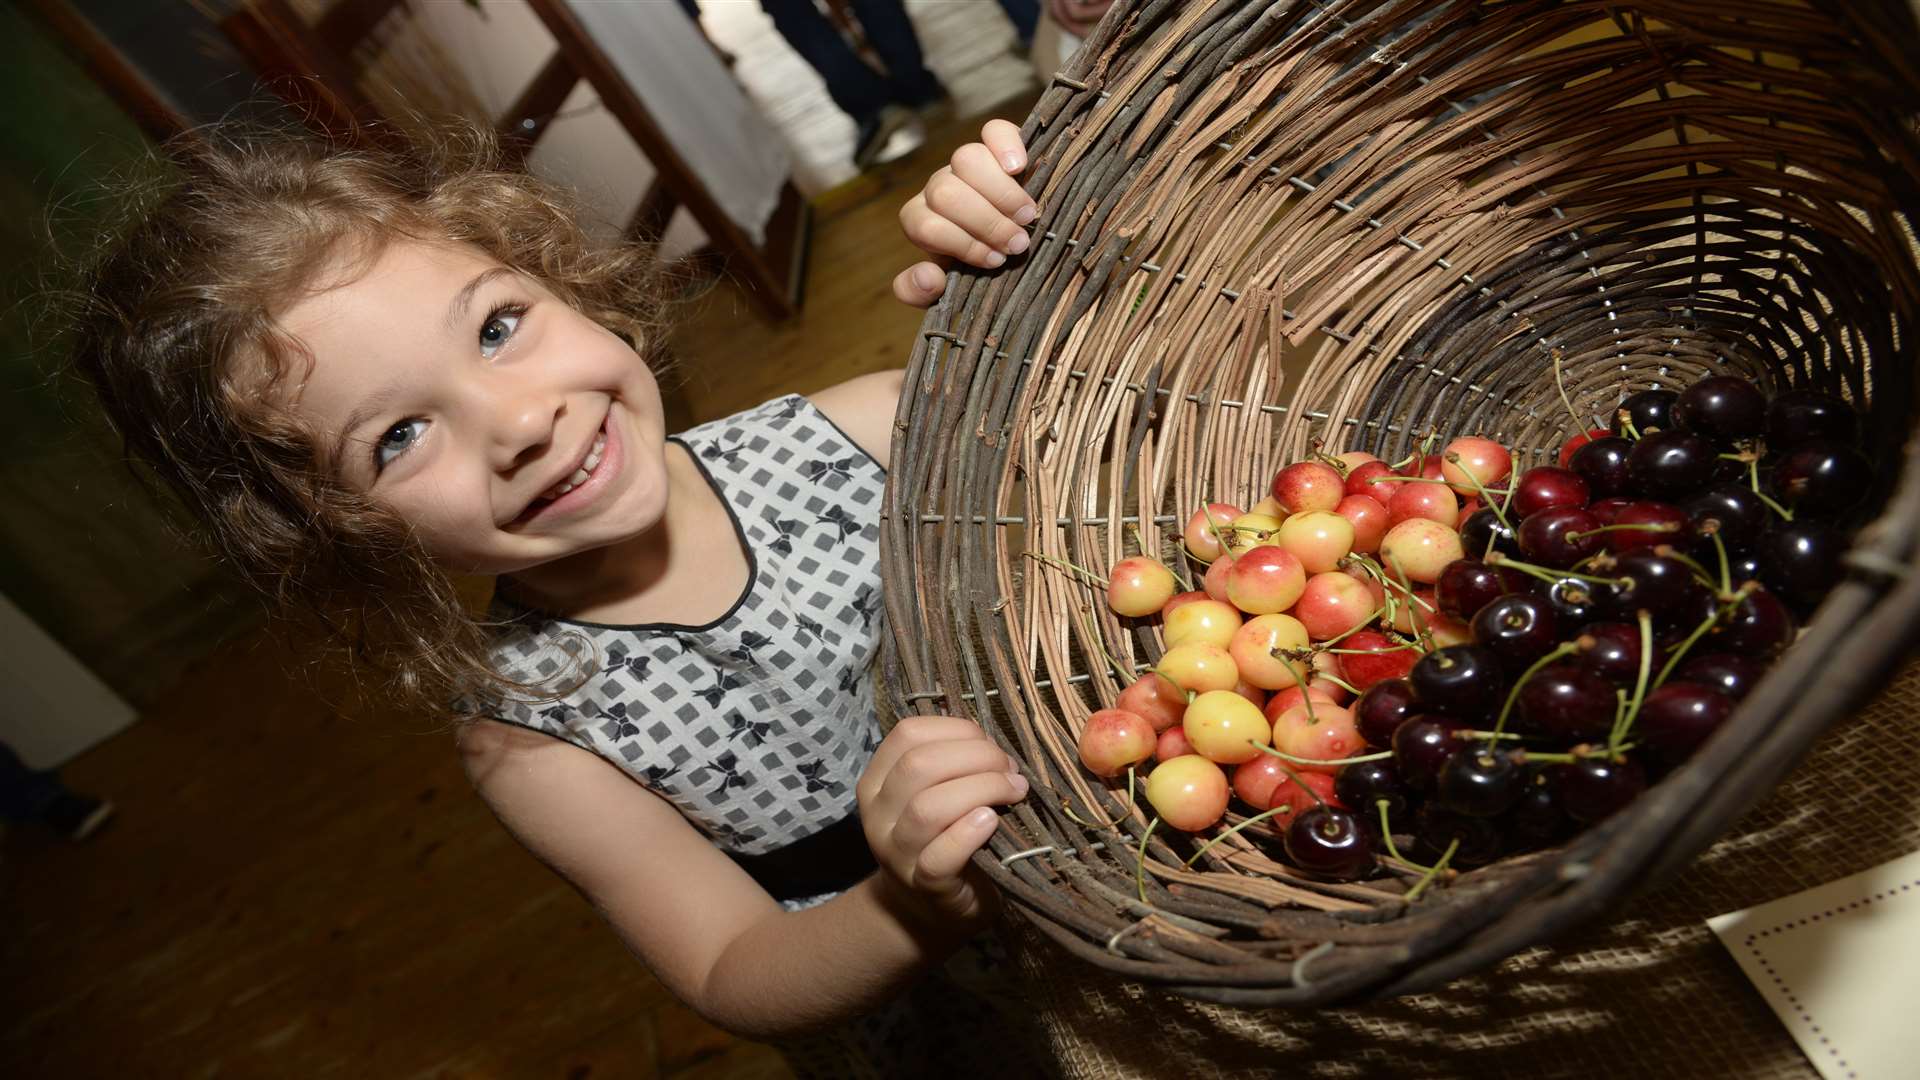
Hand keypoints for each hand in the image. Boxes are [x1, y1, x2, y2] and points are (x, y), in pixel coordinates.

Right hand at [856, 715, 1028, 928]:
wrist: (926, 910)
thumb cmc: (941, 839)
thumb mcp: (935, 794)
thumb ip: (953, 765)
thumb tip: (993, 745)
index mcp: (878, 781)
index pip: (907, 734)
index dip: (956, 730)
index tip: (989, 744)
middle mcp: (878, 814)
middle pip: (918, 766)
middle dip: (976, 756)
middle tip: (1010, 770)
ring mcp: (896, 852)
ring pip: (927, 808)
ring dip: (981, 789)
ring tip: (1013, 792)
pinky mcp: (923, 885)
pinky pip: (939, 856)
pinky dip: (968, 833)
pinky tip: (991, 822)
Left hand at [894, 119, 1036, 307]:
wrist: (1012, 242)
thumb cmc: (979, 268)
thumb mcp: (948, 289)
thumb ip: (923, 293)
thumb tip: (928, 277)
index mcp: (922, 220)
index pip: (923, 225)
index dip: (960, 243)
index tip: (995, 260)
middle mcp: (940, 187)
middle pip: (946, 192)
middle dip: (985, 222)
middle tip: (1017, 243)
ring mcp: (966, 163)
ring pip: (966, 159)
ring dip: (1001, 192)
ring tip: (1027, 216)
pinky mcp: (996, 144)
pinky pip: (993, 130)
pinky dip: (1006, 145)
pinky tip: (1021, 167)